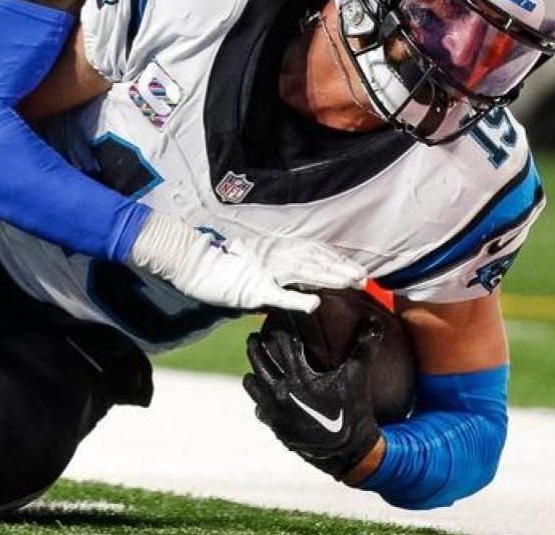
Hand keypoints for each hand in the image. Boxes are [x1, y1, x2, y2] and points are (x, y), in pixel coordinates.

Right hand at [127, 213, 363, 312]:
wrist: (192, 265)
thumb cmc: (221, 268)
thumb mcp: (254, 266)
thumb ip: (275, 272)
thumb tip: (296, 283)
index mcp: (274, 249)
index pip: (311, 251)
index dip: (334, 259)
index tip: (355, 267)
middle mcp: (272, 255)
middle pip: (312, 259)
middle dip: (339, 268)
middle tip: (363, 277)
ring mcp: (263, 269)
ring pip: (302, 272)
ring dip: (328, 278)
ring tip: (350, 283)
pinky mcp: (252, 286)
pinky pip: (277, 293)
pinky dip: (296, 299)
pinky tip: (314, 304)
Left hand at [244, 320, 384, 479]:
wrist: (348, 454)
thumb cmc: (354, 413)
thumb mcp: (358, 379)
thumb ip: (364, 349)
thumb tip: (373, 323)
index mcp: (299, 377)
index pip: (283, 342)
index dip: (281, 326)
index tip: (278, 316)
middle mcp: (281, 392)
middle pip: (258, 359)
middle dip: (255, 344)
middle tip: (255, 335)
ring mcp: (274, 411)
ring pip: (251, 384)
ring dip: (253, 371)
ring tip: (257, 363)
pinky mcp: (274, 427)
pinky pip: (259, 408)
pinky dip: (261, 399)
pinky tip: (266, 394)